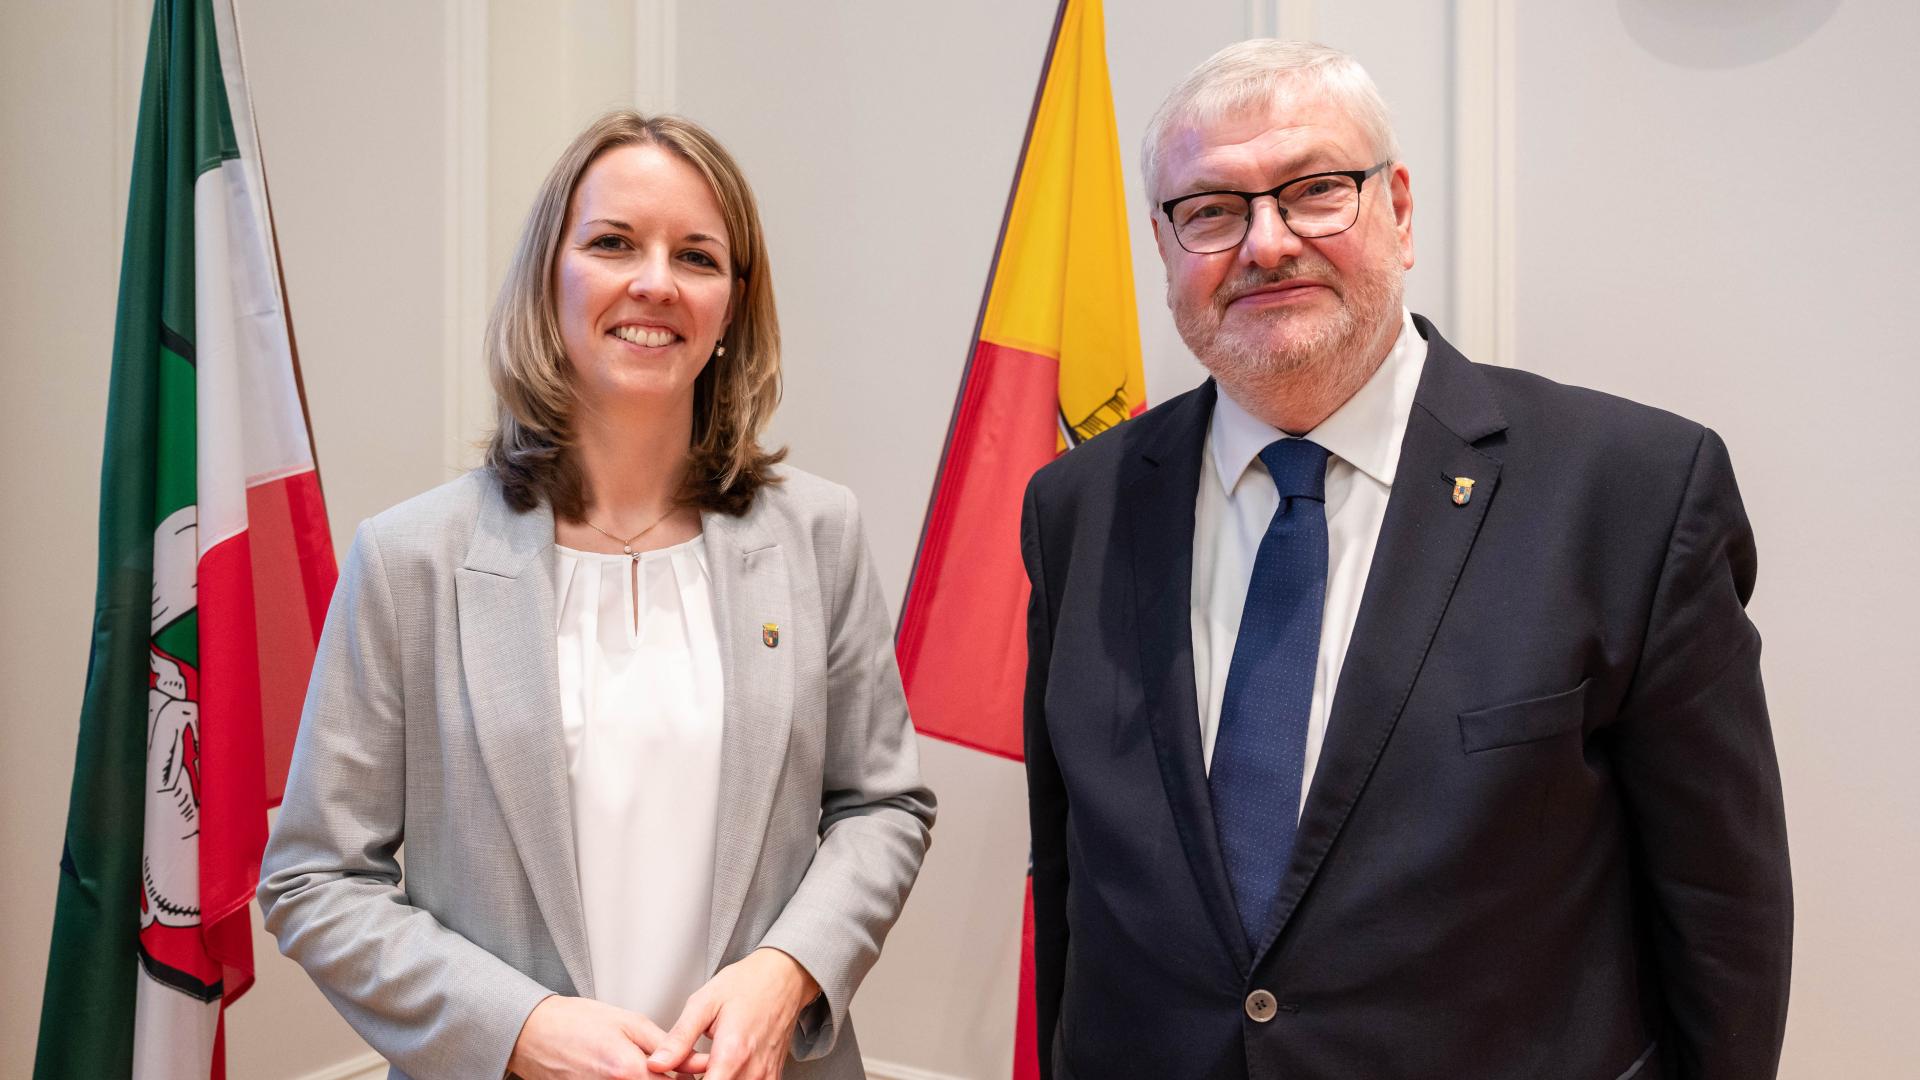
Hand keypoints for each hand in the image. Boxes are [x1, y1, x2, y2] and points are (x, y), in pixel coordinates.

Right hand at [508, 995, 706, 1079]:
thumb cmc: (576, 1021)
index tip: (691, 1072)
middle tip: (671, 1071)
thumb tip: (695, 1060)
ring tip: (643, 1070)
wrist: (533, 1032)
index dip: (687, 1079)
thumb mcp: (629, 1021)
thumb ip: (665, 1043)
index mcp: (627, 1069)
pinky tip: (627, 1076)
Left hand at [648, 948, 820, 1079]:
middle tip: (687, 1069)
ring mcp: (766, 1076)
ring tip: (707, 1066)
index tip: (676, 1076)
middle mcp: (753, 1070)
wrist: (784, 976)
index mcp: (732, 1053)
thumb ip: (680, 1037)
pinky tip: (723, 1071)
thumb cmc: (746, 984)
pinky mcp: (773, 1077)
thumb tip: (656, 1063)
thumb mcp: (704, 1003)